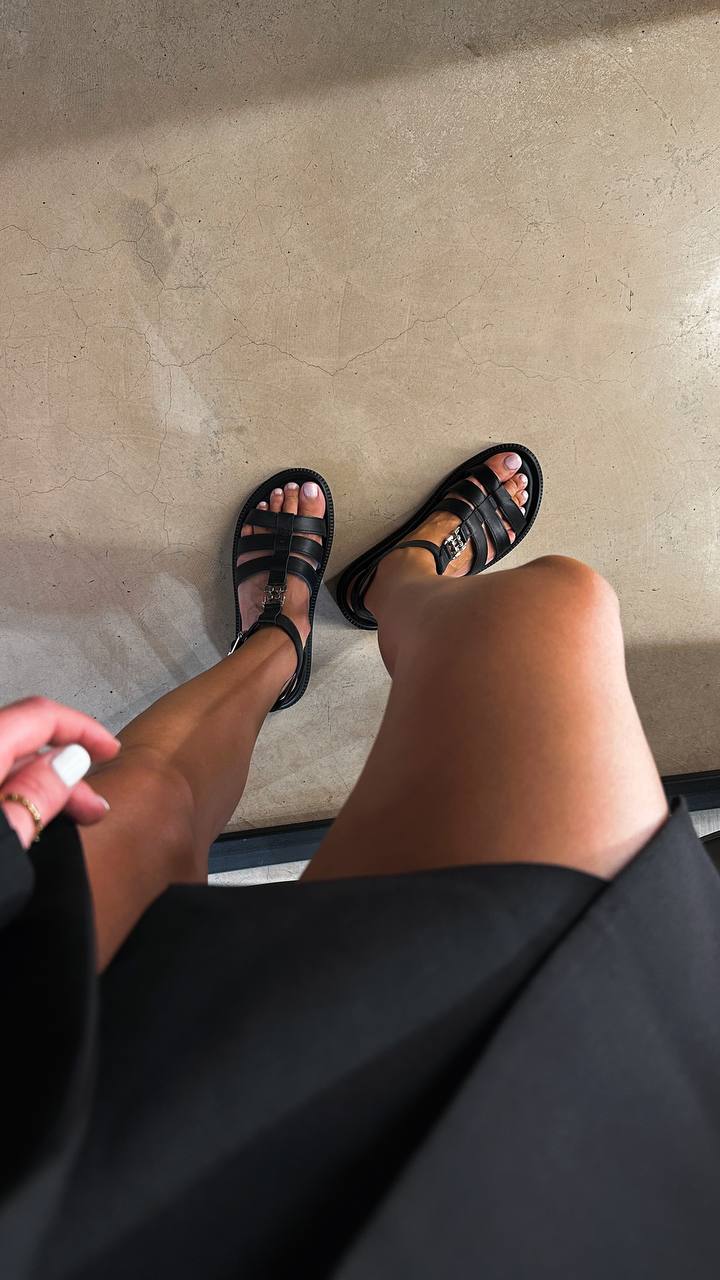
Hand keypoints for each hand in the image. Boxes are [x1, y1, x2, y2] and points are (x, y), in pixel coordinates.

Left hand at [0, 697, 119, 848]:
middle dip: (67, 767)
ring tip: (68, 818)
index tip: (110, 748)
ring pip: (6, 761)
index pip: (40, 715)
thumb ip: (37, 793)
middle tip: (94, 801)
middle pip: (23, 738)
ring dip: (43, 784)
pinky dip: (16, 792)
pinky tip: (26, 817)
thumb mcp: (4, 839)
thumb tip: (70, 762)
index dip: (84, 729)